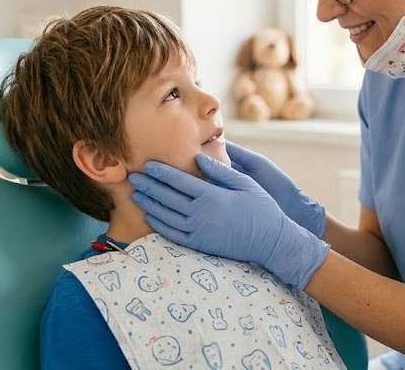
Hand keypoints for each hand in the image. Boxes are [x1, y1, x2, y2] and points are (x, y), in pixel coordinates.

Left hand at [129, 154, 328, 289]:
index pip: (179, 181)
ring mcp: (199, 232)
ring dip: (149, 204)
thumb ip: (220, 172)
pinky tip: (151, 216)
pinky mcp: (200, 245)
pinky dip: (159, 225)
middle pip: (167, 198)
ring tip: (137, 194)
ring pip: (166, 216)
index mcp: (212, 197)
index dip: (161, 172)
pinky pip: (173, 234)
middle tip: (133, 176)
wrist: (271, 242)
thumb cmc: (262, 209)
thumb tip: (198, 158)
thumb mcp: (246, 183)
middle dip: (148, 186)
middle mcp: (201, 215)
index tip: (147, 164)